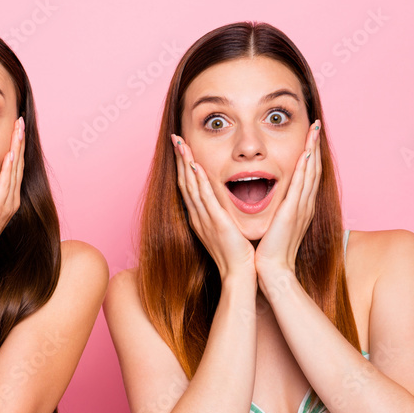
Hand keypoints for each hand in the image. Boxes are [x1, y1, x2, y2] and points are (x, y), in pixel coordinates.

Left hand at [0, 117, 24, 261]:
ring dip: (17, 148)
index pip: (12, 166)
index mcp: (5, 197)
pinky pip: (7, 184)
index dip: (14, 146)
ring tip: (18, 130)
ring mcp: (8, 203)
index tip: (14, 128)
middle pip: (18, 164)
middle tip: (20, 121)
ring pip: (16, 170)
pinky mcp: (0, 209)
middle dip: (19, 141)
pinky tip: (10, 154)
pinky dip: (9, 169)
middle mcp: (10, 198)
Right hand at [172, 134, 255, 280]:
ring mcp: (205, 219)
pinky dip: (199, 182)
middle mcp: (198, 216)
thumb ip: (222, 214)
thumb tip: (224, 202)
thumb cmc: (236, 255)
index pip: (189, 186)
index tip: (182, 148)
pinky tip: (195, 167)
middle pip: (184, 182)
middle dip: (179, 159)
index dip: (183, 166)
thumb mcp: (226, 230)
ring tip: (181, 144)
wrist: (238, 274)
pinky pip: (204, 199)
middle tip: (175, 138)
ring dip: (185, 164)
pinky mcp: (216, 223)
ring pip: (191, 186)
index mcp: (200, 217)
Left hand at [255, 120, 321, 284]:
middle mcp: (304, 204)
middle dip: (315, 146)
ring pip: (310, 172)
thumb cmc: (270, 250)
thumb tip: (269, 201)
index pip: (306, 175)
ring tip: (314, 130)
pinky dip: (305, 167)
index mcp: (299, 207)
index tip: (309, 138)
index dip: (309, 155)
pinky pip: (301, 184)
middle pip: (313, 169)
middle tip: (316, 126)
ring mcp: (301, 207)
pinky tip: (306, 152)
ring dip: (312, 149)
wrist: (272, 269)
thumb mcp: (275, 225)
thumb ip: (275, 212)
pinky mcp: (293, 211)